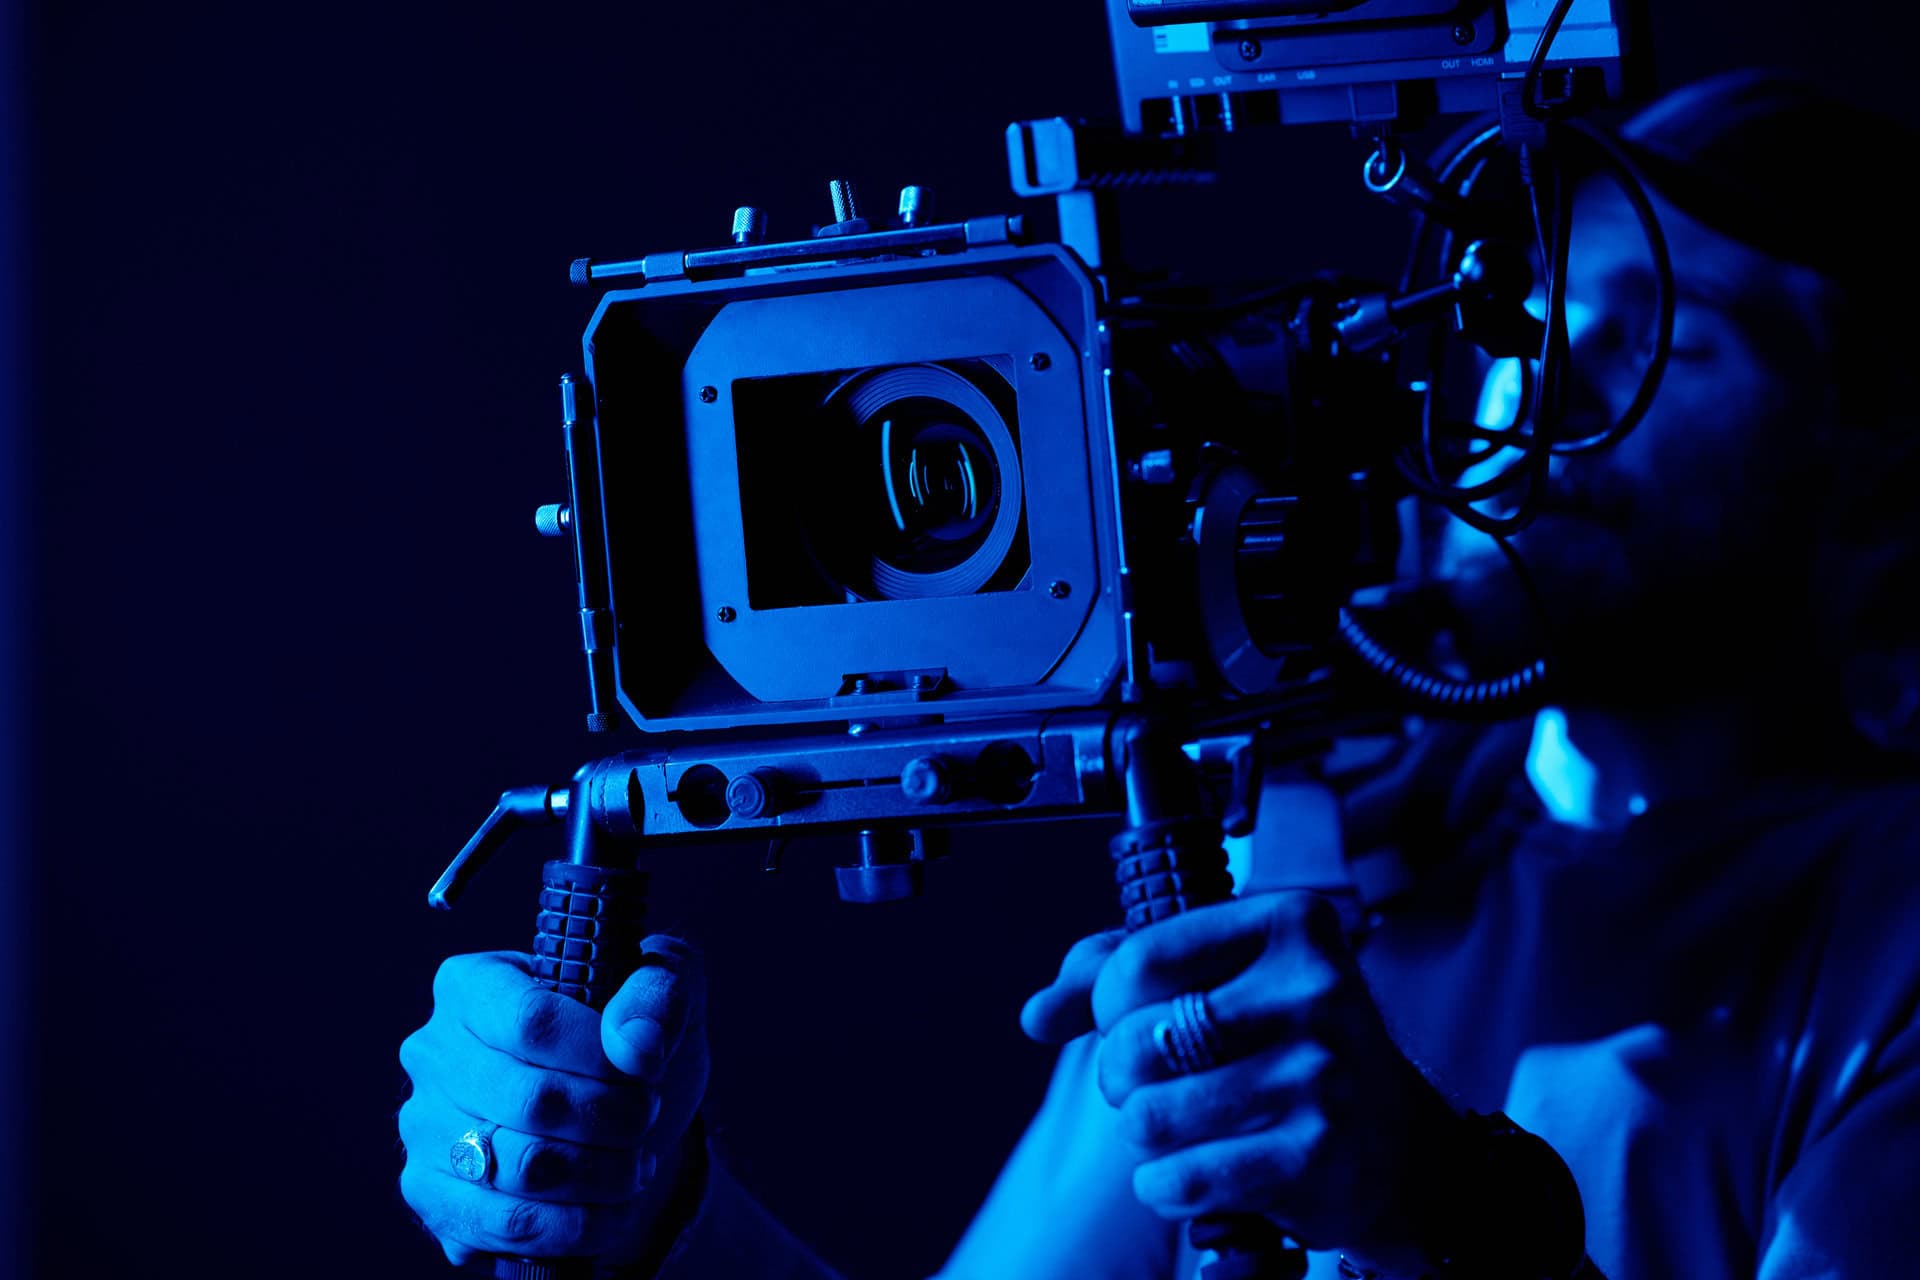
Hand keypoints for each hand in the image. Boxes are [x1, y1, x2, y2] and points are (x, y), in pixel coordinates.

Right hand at [398, 937, 709, 1268]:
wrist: (616, 1119)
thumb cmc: (627, 1042)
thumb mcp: (663, 992)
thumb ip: (657, 994)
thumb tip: (635, 1044)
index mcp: (475, 983)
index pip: (531, 1018)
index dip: (599, 1055)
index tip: (645, 1070)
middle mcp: (433, 1051)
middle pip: (531, 1100)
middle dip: (613, 1118)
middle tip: (645, 1117)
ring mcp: (424, 1125)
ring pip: (521, 1168)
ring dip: (602, 1175)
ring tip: (635, 1164)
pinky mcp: (430, 1192)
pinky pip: (503, 1223)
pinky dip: (574, 1226)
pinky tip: (609, 1209)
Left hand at [1023, 894, 1459, 1269]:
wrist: (1390, 1137)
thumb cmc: (1282, 1040)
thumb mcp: (1215, 973)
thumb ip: (1112, 972)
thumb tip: (1037, 1014)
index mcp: (1289, 923)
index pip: (1138, 960)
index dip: (1108, 1003)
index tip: (1129, 1018)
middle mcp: (1314, 991)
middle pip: (1136, 1042)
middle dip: (1120, 1075)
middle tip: (1154, 1081)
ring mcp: (1322, 1075)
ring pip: (1150, 1116)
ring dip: (1142, 1132)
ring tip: (1178, 1123)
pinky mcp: (1317, 1155)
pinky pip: (1181, 1177)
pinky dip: (1163, 1184)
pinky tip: (1188, 1170)